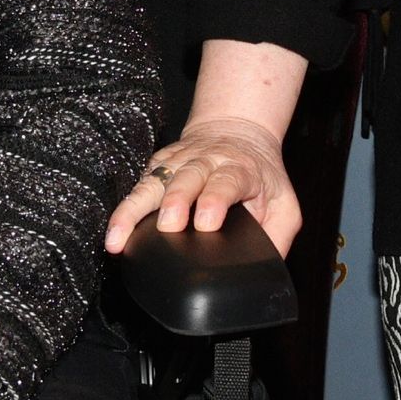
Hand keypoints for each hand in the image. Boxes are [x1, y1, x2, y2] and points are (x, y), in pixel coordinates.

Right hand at [103, 117, 301, 253]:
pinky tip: (114, 230)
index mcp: (240, 169)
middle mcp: (206, 162)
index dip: (215, 200)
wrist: (238, 131)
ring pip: (153, 182)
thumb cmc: (261, 173)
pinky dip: (124, 207)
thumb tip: (266, 268)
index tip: (206, 223)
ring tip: (119, 236)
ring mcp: (178, 162)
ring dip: (135, 208)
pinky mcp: (158, 165)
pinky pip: (138, 186)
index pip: (227, 182)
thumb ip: (279, 235)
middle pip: (186, 178)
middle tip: (166, 227)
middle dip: (174, 201)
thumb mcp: (286, 202)